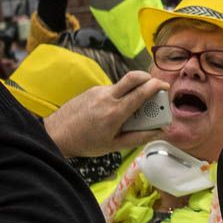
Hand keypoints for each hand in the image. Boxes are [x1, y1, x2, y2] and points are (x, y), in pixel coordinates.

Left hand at [44, 71, 168, 156]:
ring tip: (132, 109)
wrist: (56, 134)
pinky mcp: (92, 90)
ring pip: (123, 84)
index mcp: (116, 112)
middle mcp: (108, 97)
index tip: (166, 87)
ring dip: (132, 90)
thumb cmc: (86, 143)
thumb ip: (140, 137)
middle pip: (134, 76)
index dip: (157, 86)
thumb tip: (160, 132)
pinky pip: (112, 89)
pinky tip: (114, 111)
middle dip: (148, 78)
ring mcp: (99, 91)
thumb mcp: (115, 145)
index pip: (142, 92)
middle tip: (155, 87)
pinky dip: (119, 96)